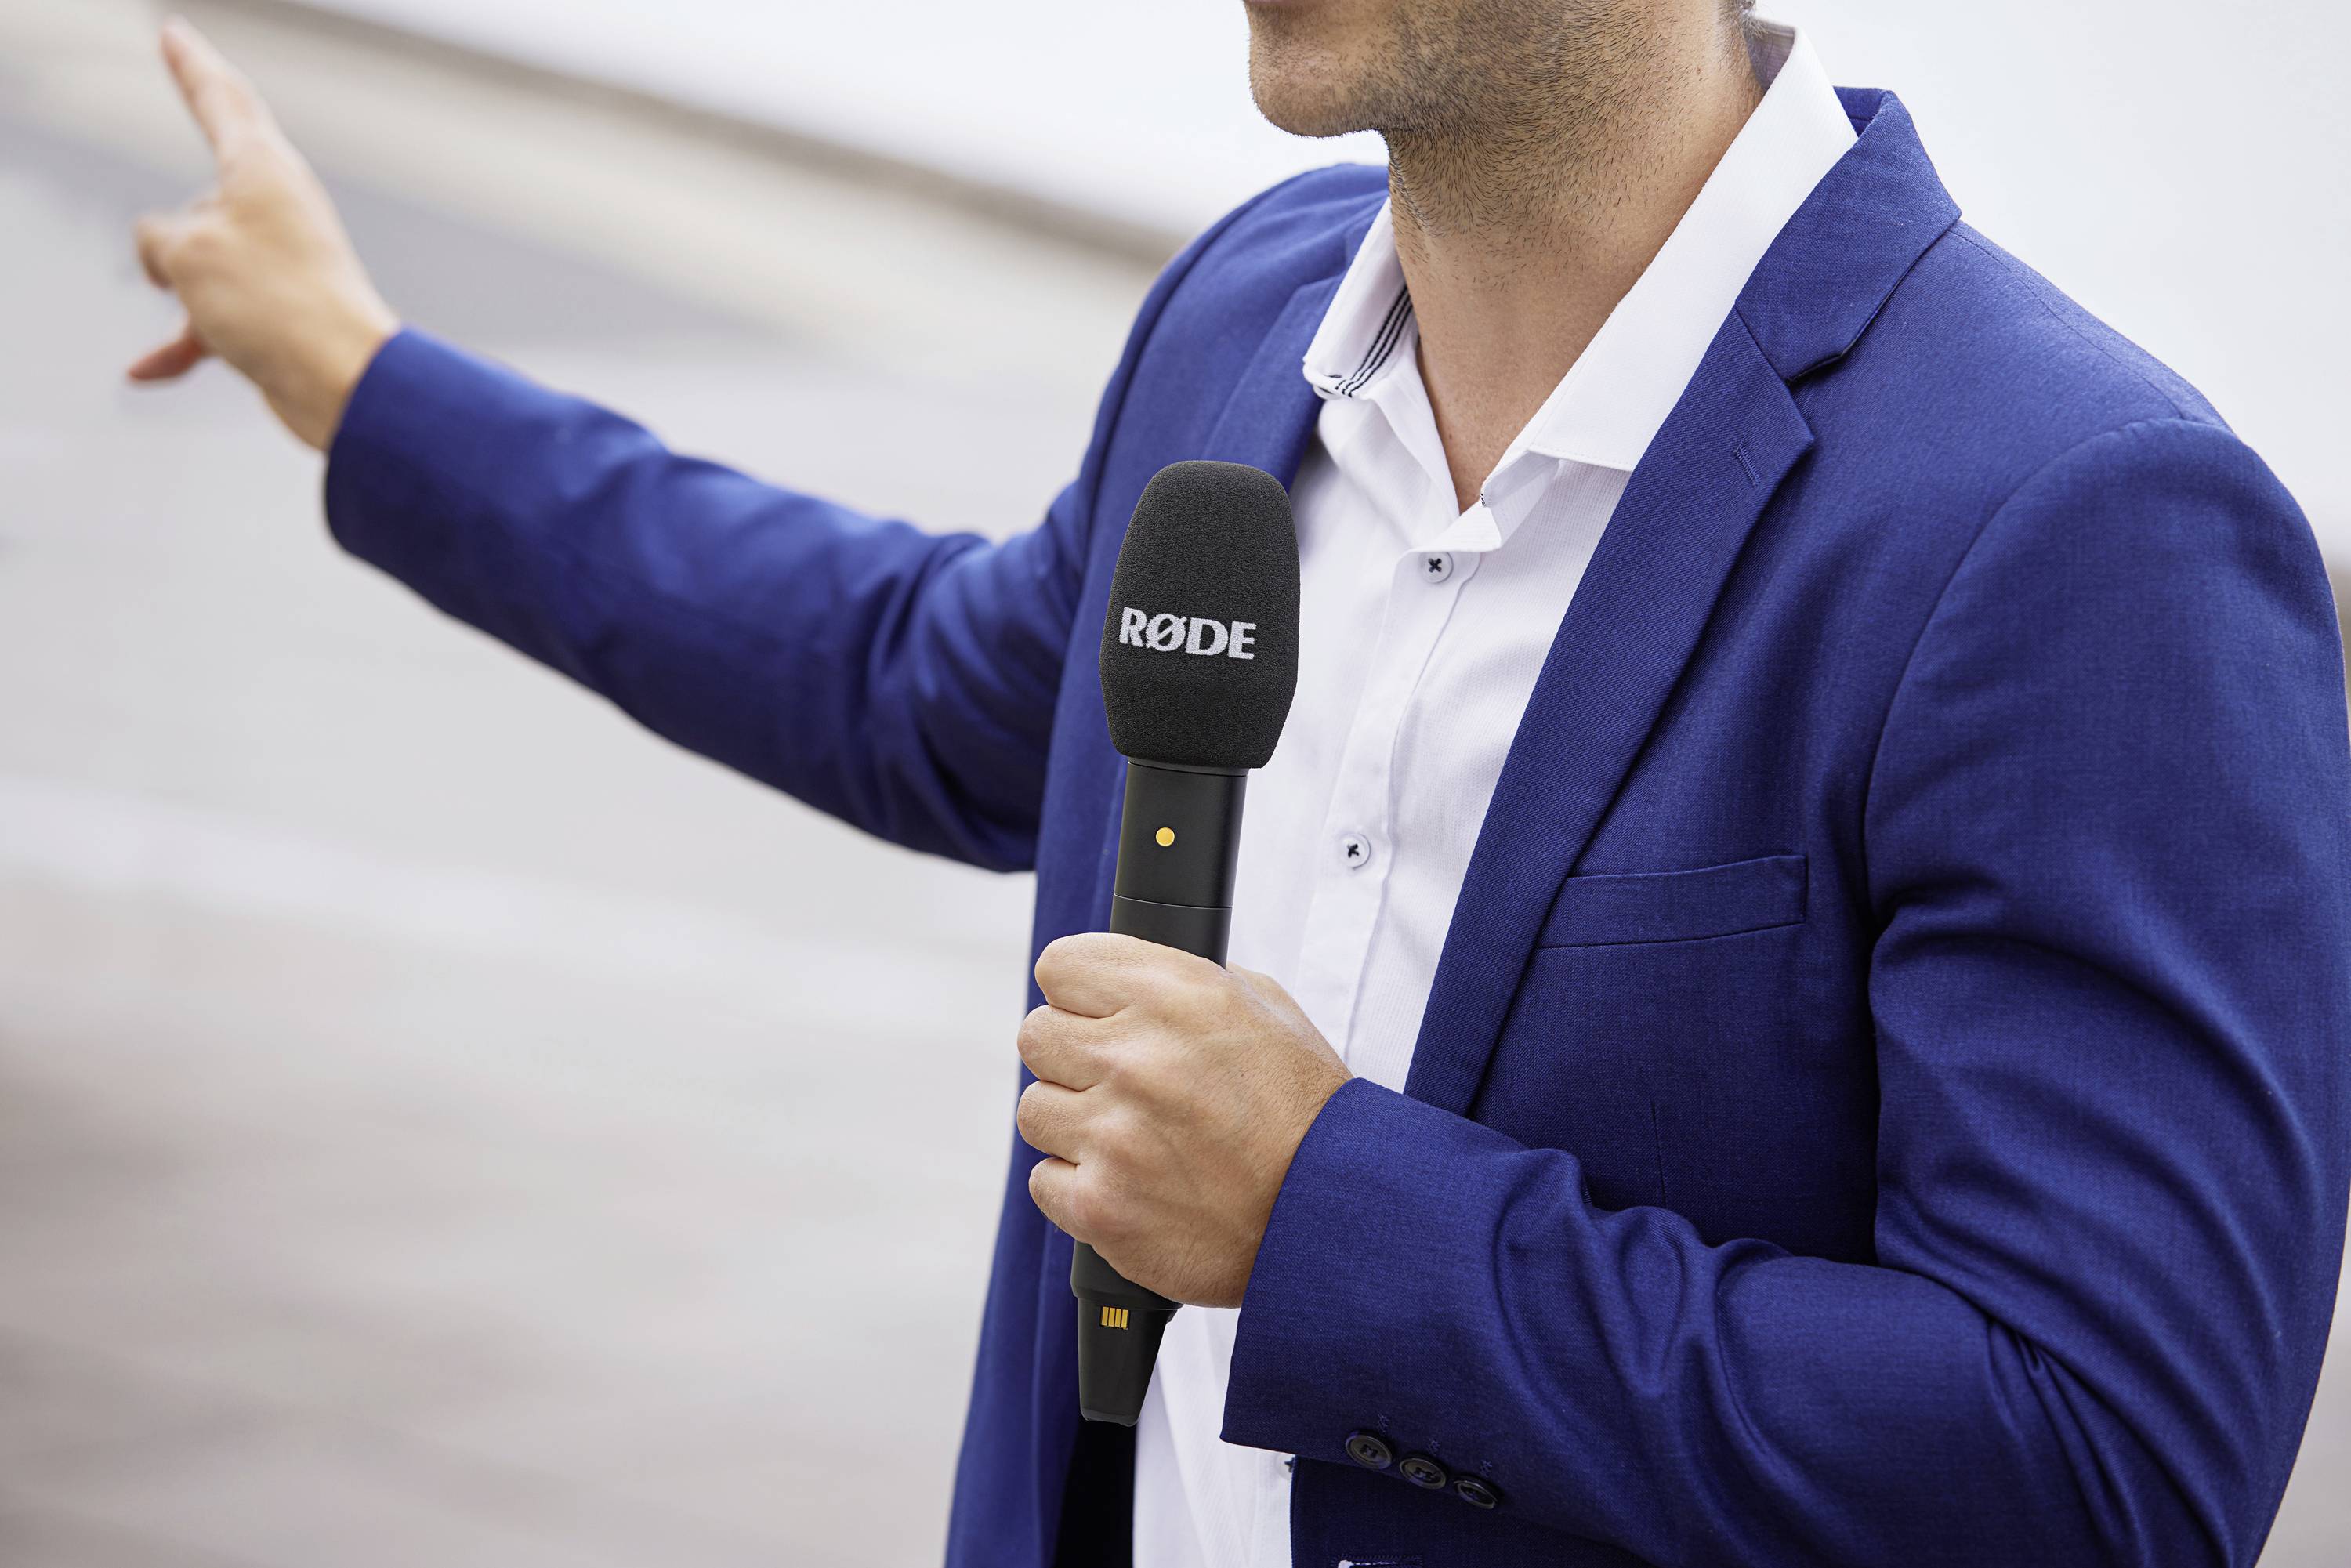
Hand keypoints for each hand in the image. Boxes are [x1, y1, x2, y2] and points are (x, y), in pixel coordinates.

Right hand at [129, 18, 396, 450]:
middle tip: (181, 270)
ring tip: (209, 323)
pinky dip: (186, 341)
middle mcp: (278, 209)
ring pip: (203, 265)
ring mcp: (279, 262)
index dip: (191, 64)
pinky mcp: (280, 312)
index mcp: (264, 169)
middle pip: (201, 202)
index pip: (220, 99)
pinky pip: (216, 319)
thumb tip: (167, 256)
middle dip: (174, 240)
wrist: (341, 383)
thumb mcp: (185, 251)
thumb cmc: (277, 307)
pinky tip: (149, 369)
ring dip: (185, 297)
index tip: (176, 34)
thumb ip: (158, 237)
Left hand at [1017, 934, 1349, 1306]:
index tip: (1093, 1014)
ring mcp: (1113, 1135)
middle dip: (1072, 1058)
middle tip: (1116, 1084)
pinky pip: (1044, 1180)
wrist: (1331, 1218)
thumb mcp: (1267, 1012)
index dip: (1077, 993)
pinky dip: (1081, 1188)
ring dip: (1074, 1125)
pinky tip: (1131, 1186)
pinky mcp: (1100, 1206)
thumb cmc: (1304, 1114)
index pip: (1060, 966)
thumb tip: (1126, 978)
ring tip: (1131, 1141)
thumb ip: (1187, 984)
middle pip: (1037, 1036)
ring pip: (1035, 1110)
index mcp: (1176, 996)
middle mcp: (1137, 1058)